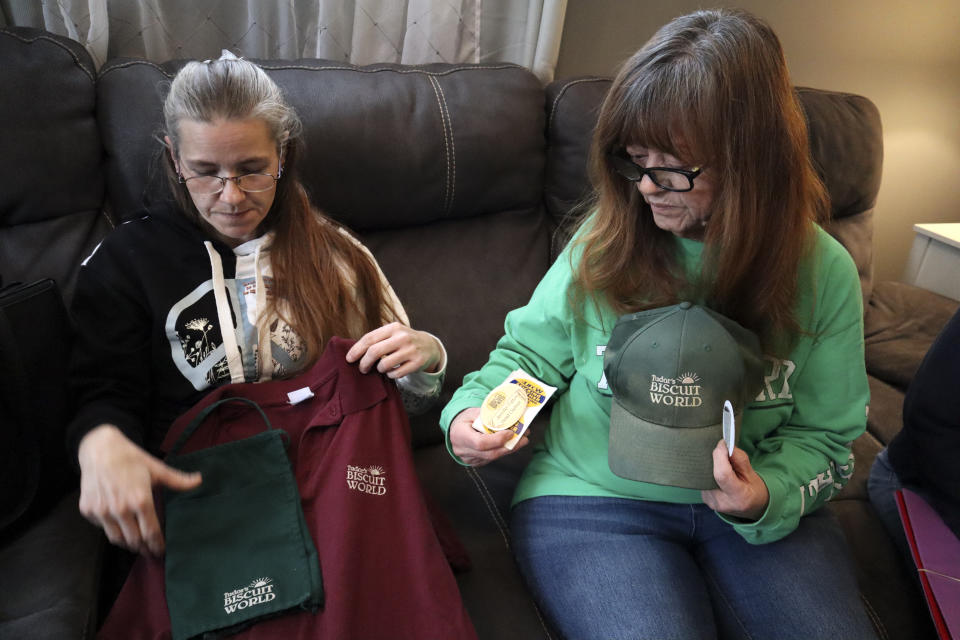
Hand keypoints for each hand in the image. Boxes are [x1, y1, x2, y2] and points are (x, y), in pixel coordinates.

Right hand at [77, 424, 201, 554]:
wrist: (100, 450)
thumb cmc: (131, 459)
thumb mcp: (157, 469)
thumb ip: (178, 480)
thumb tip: (200, 480)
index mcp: (140, 500)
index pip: (151, 532)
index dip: (157, 545)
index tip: (161, 551)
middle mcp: (120, 509)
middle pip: (134, 540)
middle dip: (144, 549)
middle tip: (150, 552)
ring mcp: (102, 511)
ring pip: (116, 539)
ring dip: (128, 545)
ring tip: (137, 546)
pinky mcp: (88, 510)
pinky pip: (102, 528)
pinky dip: (112, 530)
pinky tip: (119, 528)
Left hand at [346, 322, 441, 377]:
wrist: (429, 346)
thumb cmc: (403, 341)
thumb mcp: (393, 333)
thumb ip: (377, 339)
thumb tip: (353, 352)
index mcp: (393, 328)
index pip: (369, 338)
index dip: (356, 350)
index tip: (349, 359)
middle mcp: (402, 337)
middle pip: (374, 351)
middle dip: (364, 363)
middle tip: (362, 369)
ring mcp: (411, 350)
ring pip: (384, 365)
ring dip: (379, 369)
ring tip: (381, 368)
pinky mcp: (417, 363)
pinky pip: (396, 374)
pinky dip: (390, 375)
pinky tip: (392, 372)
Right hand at [448, 407, 528, 465]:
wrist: (455, 429)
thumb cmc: (465, 418)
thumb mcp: (473, 412)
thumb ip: (488, 416)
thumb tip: (509, 416)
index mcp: (460, 435)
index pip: (480, 443)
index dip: (497, 440)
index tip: (510, 433)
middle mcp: (462, 450)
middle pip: (490, 453)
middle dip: (509, 447)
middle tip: (524, 439)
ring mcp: (468, 459)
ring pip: (492, 457)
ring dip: (509, 449)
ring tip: (522, 440)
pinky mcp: (475, 462)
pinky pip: (491, 458)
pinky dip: (502, 451)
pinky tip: (512, 444)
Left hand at [701, 440, 768, 520]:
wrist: (752, 507)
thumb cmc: (754, 490)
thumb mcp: (753, 474)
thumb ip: (740, 460)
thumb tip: (725, 446)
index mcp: (739, 497)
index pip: (722, 474)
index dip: (720, 456)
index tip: (723, 444)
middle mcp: (723, 502)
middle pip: (711, 473)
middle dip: (717, 459)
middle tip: (726, 456)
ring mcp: (712, 502)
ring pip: (706, 476)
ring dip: (713, 467)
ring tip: (726, 469)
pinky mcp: (706, 499)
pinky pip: (704, 481)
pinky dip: (710, 474)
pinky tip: (719, 476)